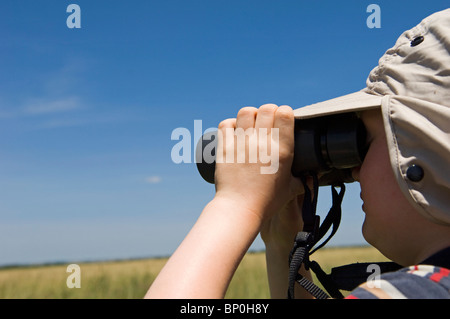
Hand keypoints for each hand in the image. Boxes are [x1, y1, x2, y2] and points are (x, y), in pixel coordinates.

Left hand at [214, 104, 303, 223]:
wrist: (240, 209)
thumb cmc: (267, 202)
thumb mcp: (291, 190)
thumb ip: (304, 181)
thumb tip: (314, 177)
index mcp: (282, 150)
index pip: (285, 114)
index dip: (285, 112)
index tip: (283, 118)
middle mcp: (262, 143)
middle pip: (266, 108)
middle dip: (269, 111)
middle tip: (267, 121)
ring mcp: (242, 144)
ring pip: (246, 112)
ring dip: (250, 115)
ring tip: (251, 124)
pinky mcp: (225, 148)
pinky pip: (226, 124)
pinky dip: (231, 125)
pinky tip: (234, 131)